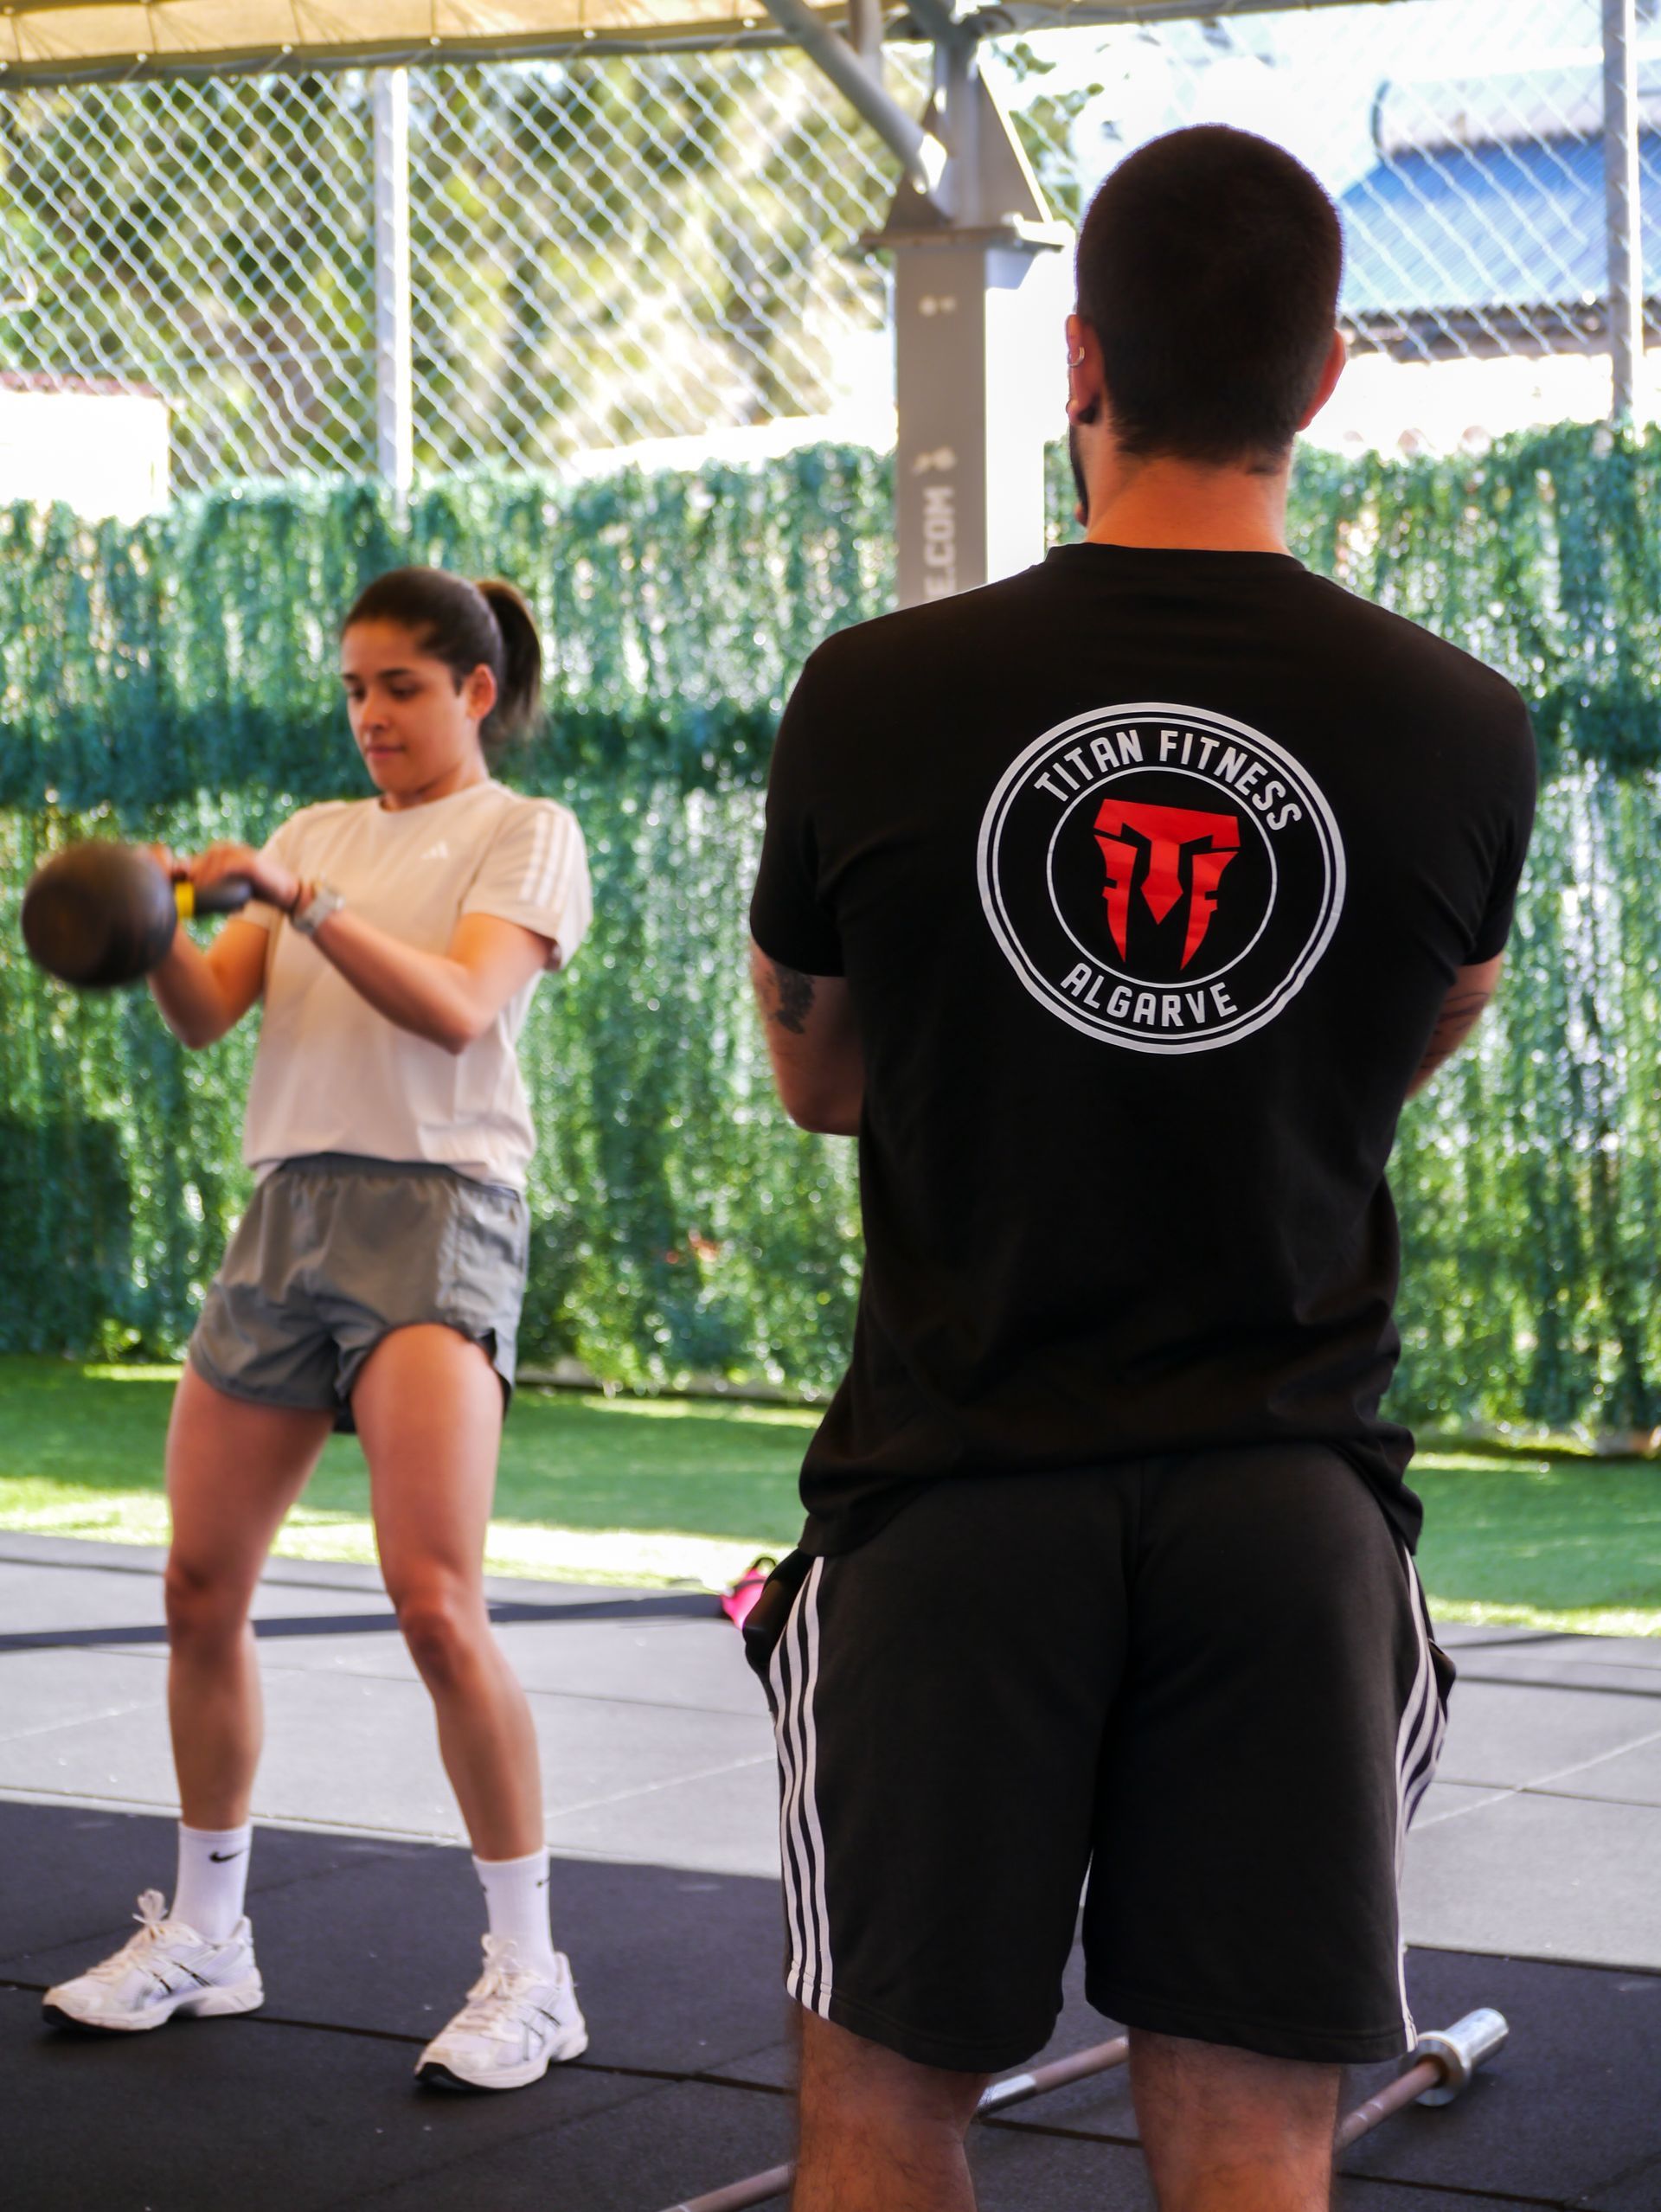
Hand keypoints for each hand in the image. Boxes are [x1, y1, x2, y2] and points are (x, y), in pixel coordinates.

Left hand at [180, 841, 299, 914]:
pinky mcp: (251, 863)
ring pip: (217, 856)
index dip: (194, 866)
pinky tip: (211, 887)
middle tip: (189, 885)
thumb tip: (199, 895)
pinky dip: (217, 875)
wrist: (287, 894)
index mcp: (233, 854)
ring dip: (205, 872)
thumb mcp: (237, 888)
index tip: (185, 882)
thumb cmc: (263, 891)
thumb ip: (221, 885)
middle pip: (210, 853)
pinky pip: (229, 866)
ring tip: (198, 887)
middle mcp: (238, 850)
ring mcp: (245, 854)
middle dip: (196, 868)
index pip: (208, 855)